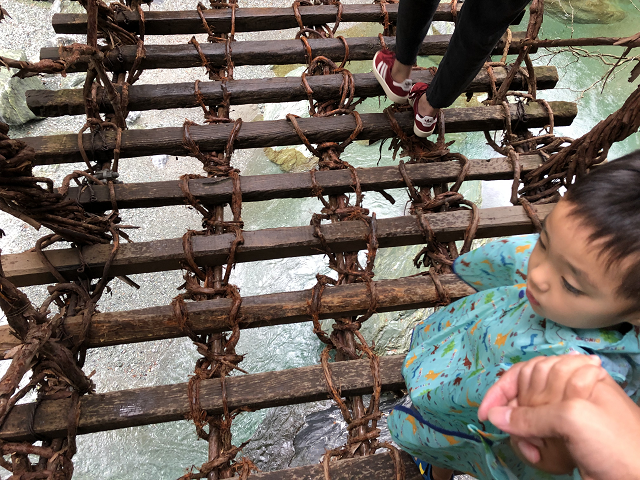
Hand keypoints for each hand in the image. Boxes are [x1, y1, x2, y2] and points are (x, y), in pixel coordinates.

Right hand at [478, 354, 639, 479]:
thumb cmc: (616, 443)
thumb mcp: (573, 419)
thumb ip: (532, 415)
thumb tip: (495, 416)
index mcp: (572, 374)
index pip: (524, 372)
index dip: (502, 391)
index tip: (486, 413)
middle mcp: (567, 392)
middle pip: (521, 398)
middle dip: (515, 420)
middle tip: (524, 440)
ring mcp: (567, 417)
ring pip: (526, 421)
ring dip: (524, 439)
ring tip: (537, 454)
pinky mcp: (567, 440)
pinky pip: (537, 439)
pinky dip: (534, 450)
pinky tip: (542, 459)